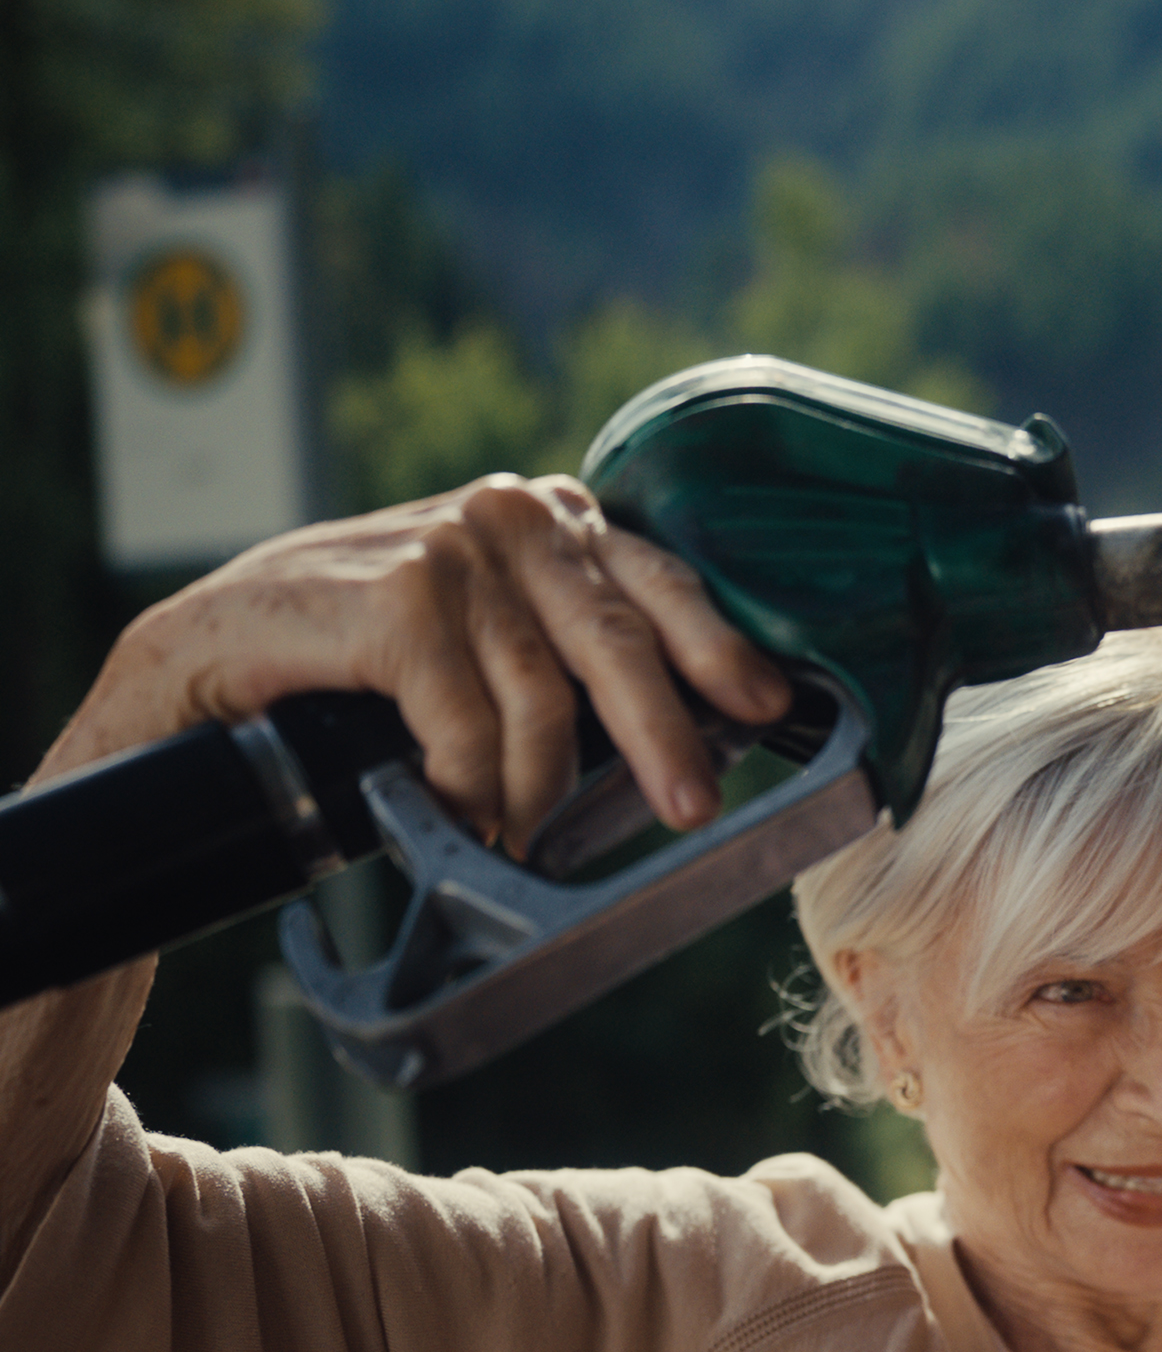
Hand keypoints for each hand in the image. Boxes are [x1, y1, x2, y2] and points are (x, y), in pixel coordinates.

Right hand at [38, 476, 787, 852]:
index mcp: (551, 522)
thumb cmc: (362, 664)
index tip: (767, 705)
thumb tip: (676, 739)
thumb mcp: (485, 645)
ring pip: (544, 701)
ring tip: (515, 834)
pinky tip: (459, 814)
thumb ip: (567, 656)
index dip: (718, 647)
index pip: (661, 582)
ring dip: (535, 790)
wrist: (204, 664)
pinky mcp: (398, 596)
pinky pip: (470, 723)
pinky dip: (471, 786)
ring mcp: (454, 548)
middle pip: (621, 642)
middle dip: (665, 738)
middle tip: (692, 811)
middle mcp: (511, 516)